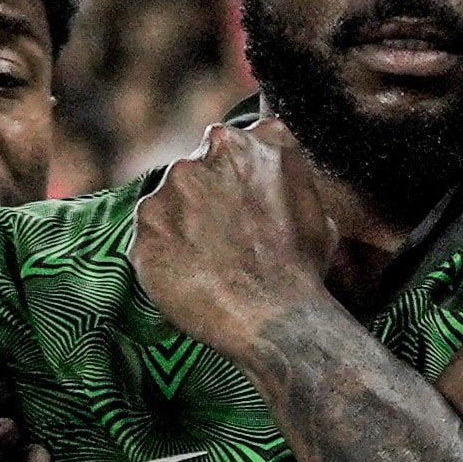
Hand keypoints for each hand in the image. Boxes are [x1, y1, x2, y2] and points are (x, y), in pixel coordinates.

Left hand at [131, 120, 335, 363]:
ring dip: (182, 226)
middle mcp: (204, 155)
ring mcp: (169, 189)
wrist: (274, 318)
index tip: (241, 207)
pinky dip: (165, 253)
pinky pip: (150, 235)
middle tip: (225, 240)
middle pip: (194, 172)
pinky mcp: (145, 225)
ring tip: (210, 263)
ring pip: (169, 203)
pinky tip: (192, 275)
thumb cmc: (302, 270)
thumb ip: (287, 179)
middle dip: (205, 200)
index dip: (234, 181)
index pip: (227, 149)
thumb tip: (280, 182)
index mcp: (249, 142)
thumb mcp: (316, 209)